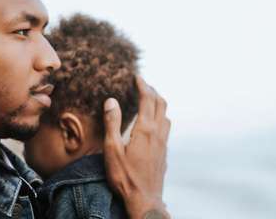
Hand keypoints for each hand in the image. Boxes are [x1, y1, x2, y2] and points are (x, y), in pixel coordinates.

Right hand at [103, 76, 170, 218]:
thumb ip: (112, 123)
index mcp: (145, 129)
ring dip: (159, 102)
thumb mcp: (112, 149)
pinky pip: (166, 126)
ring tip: (149, 99)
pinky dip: (160, 115)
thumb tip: (111, 101)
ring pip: (165, 114)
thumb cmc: (125, 177)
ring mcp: (163, 142)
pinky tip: (153, 122)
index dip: (142, 86)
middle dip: (152, 90)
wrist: (145, 201)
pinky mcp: (164, 151)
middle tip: (143, 84)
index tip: (137, 77)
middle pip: (160, 103)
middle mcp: (158, 133)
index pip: (147, 99)